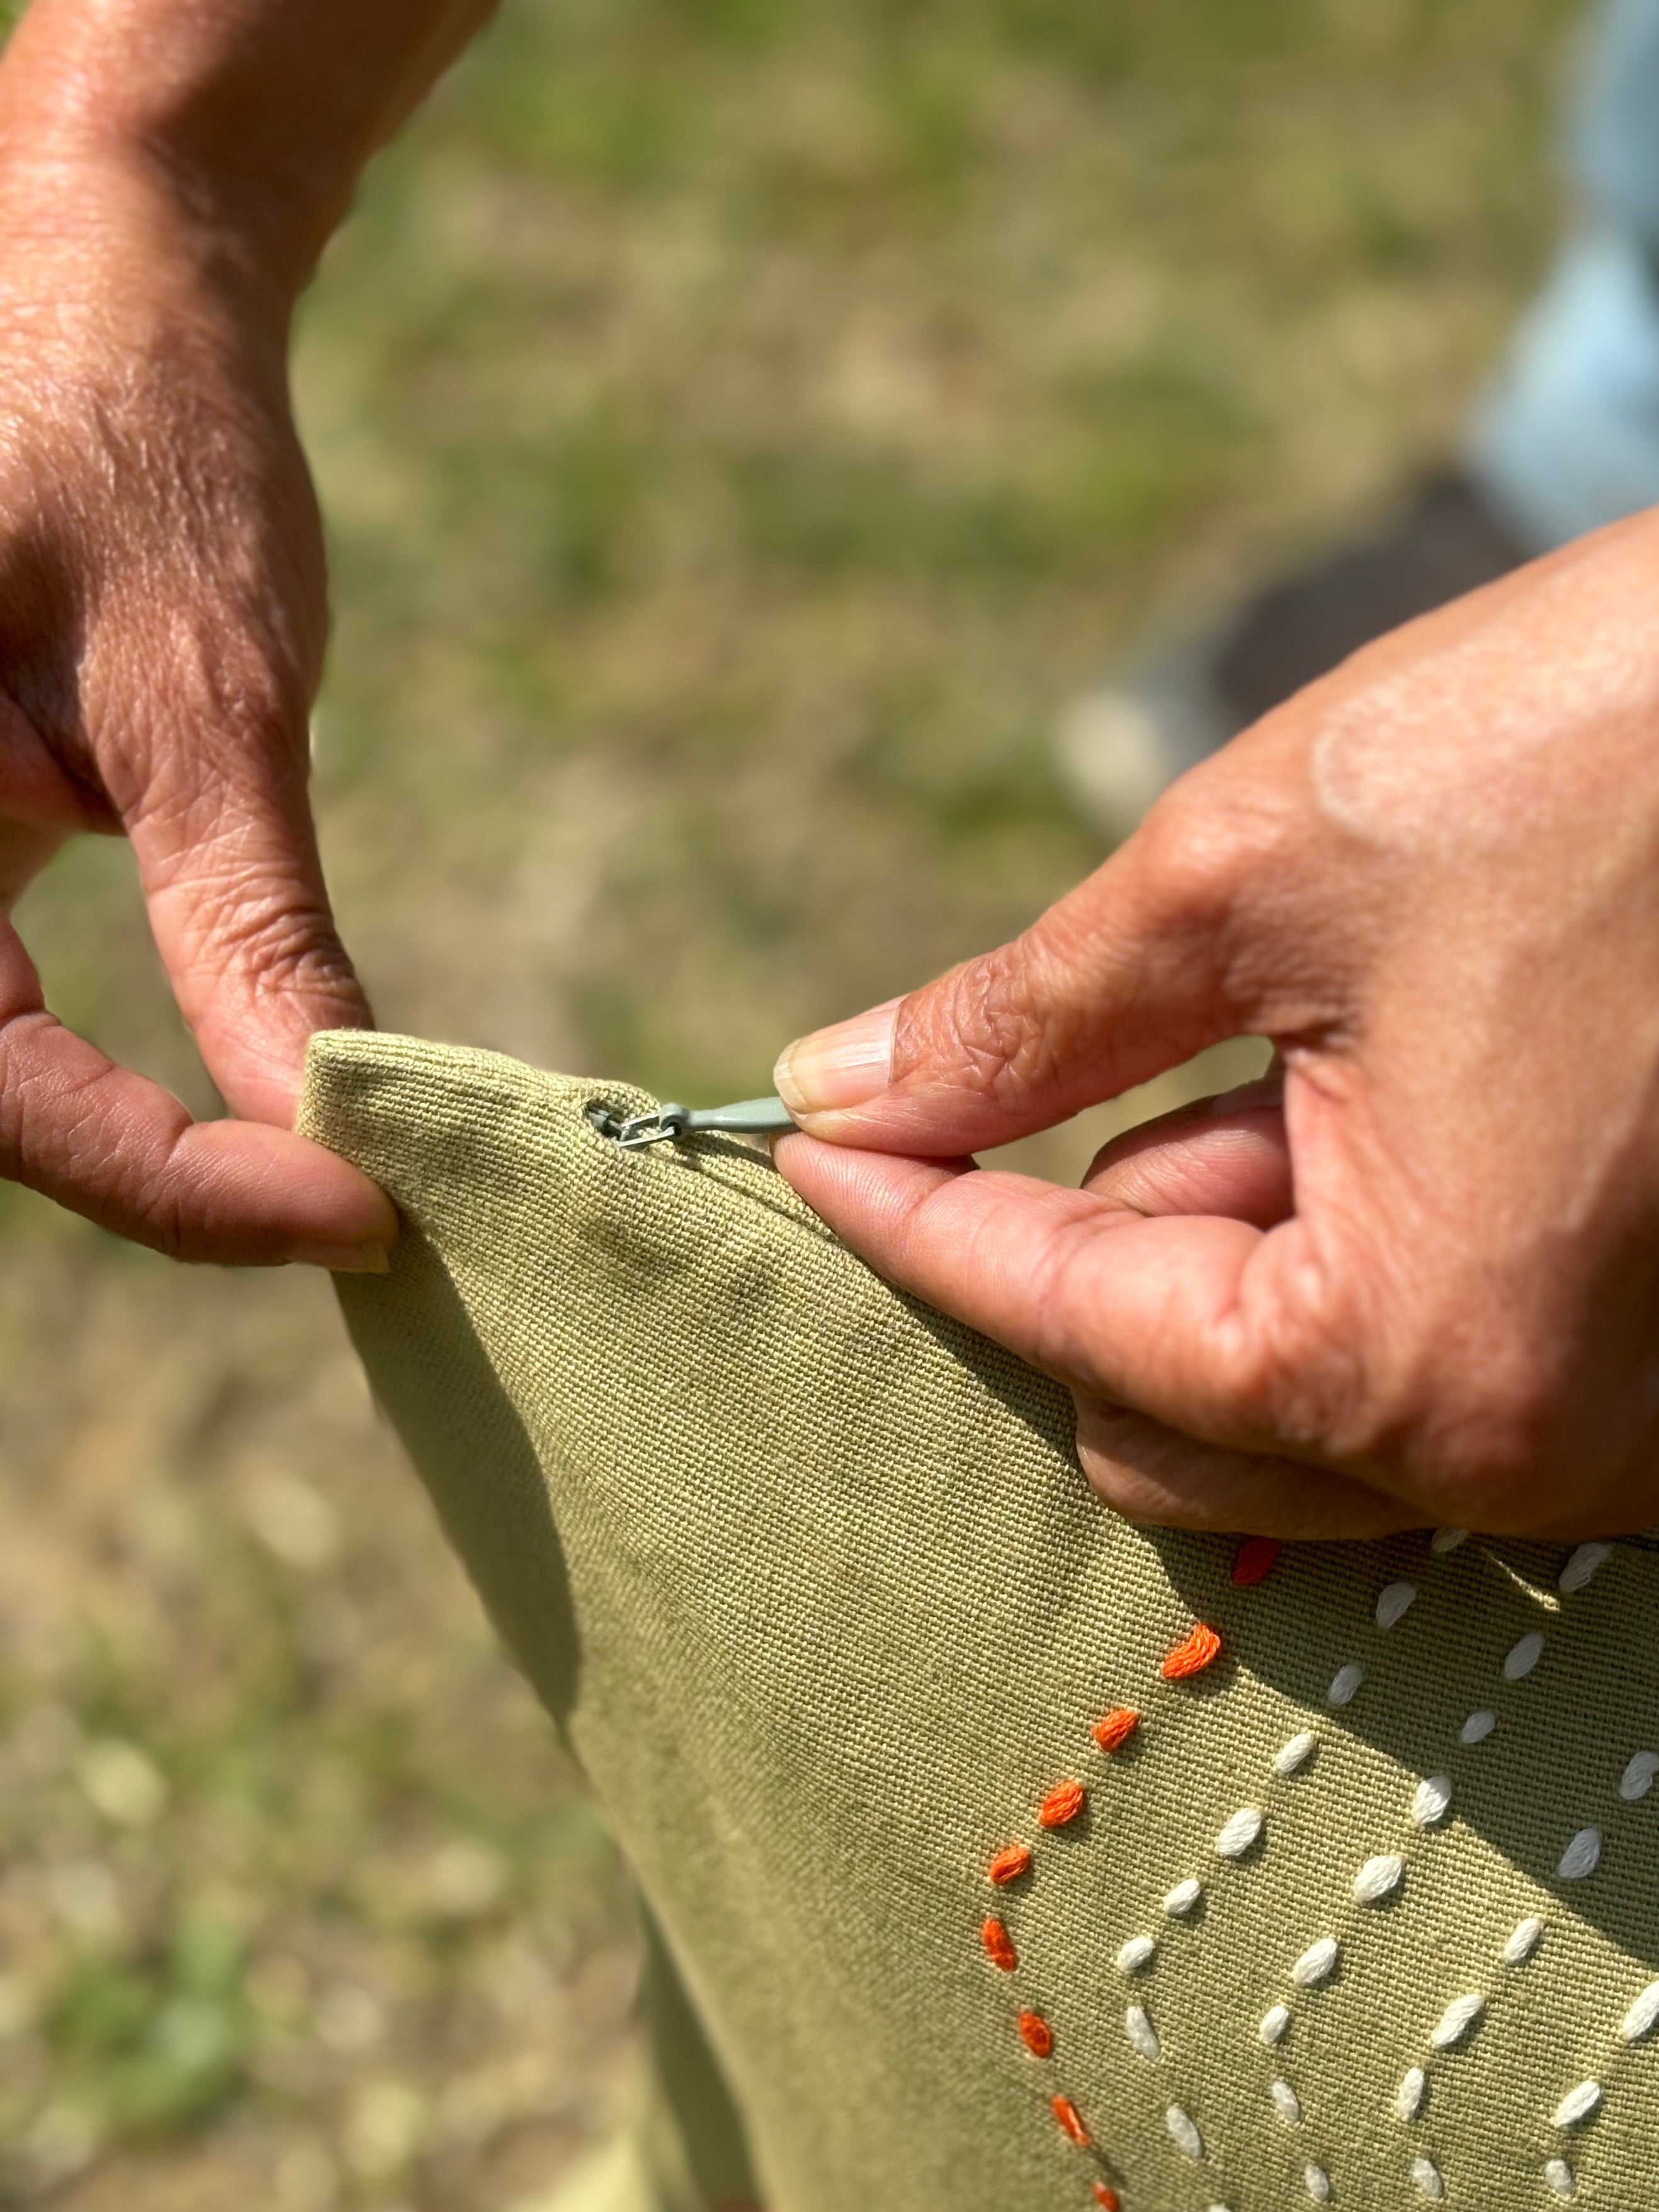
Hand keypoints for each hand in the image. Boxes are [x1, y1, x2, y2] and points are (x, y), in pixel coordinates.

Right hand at [0, 139, 394, 1262]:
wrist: (110, 286)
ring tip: (315, 1186)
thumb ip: (251, 931)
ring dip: (131, 1150)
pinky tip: (240, 1124)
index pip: (2, 1086)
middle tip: (344, 1212)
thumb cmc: (139, 444)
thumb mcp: (208, 702)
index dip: (173, 1182)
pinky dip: (109, 1089)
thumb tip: (336, 1128)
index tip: (358, 1210)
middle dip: (151, 1179)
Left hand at [772, 398, 1658, 1538]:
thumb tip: (836, 1089)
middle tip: (1130, 1054)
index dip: (921, 1222)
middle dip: (1101, 1248)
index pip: (1081, 1331)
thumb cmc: (1593, 743)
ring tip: (1303, 1035)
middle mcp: (1552, 1455)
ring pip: (1312, 1402)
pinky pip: (1450, 1356)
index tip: (808, 1150)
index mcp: (1427, 1362)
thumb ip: (1016, 1029)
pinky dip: (1361, 1249)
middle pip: (1182, 1427)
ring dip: (1235, 1242)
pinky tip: (1392, 1074)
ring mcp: (1649, 1417)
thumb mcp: (1241, 874)